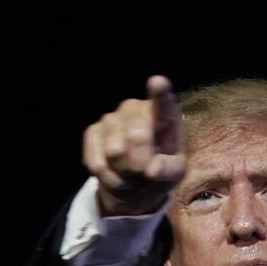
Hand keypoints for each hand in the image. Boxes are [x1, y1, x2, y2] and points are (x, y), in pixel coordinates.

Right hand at [83, 74, 187, 216]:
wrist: (135, 182)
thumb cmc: (160, 170)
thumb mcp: (174, 173)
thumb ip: (168, 170)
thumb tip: (152, 170)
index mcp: (161, 113)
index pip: (162, 102)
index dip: (159, 93)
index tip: (158, 83)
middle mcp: (134, 108)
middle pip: (136, 136)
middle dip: (140, 164)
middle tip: (143, 174)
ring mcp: (111, 118)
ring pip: (115, 152)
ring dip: (125, 174)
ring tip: (131, 177)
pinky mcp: (92, 133)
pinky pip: (98, 163)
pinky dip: (109, 178)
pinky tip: (116, 176)